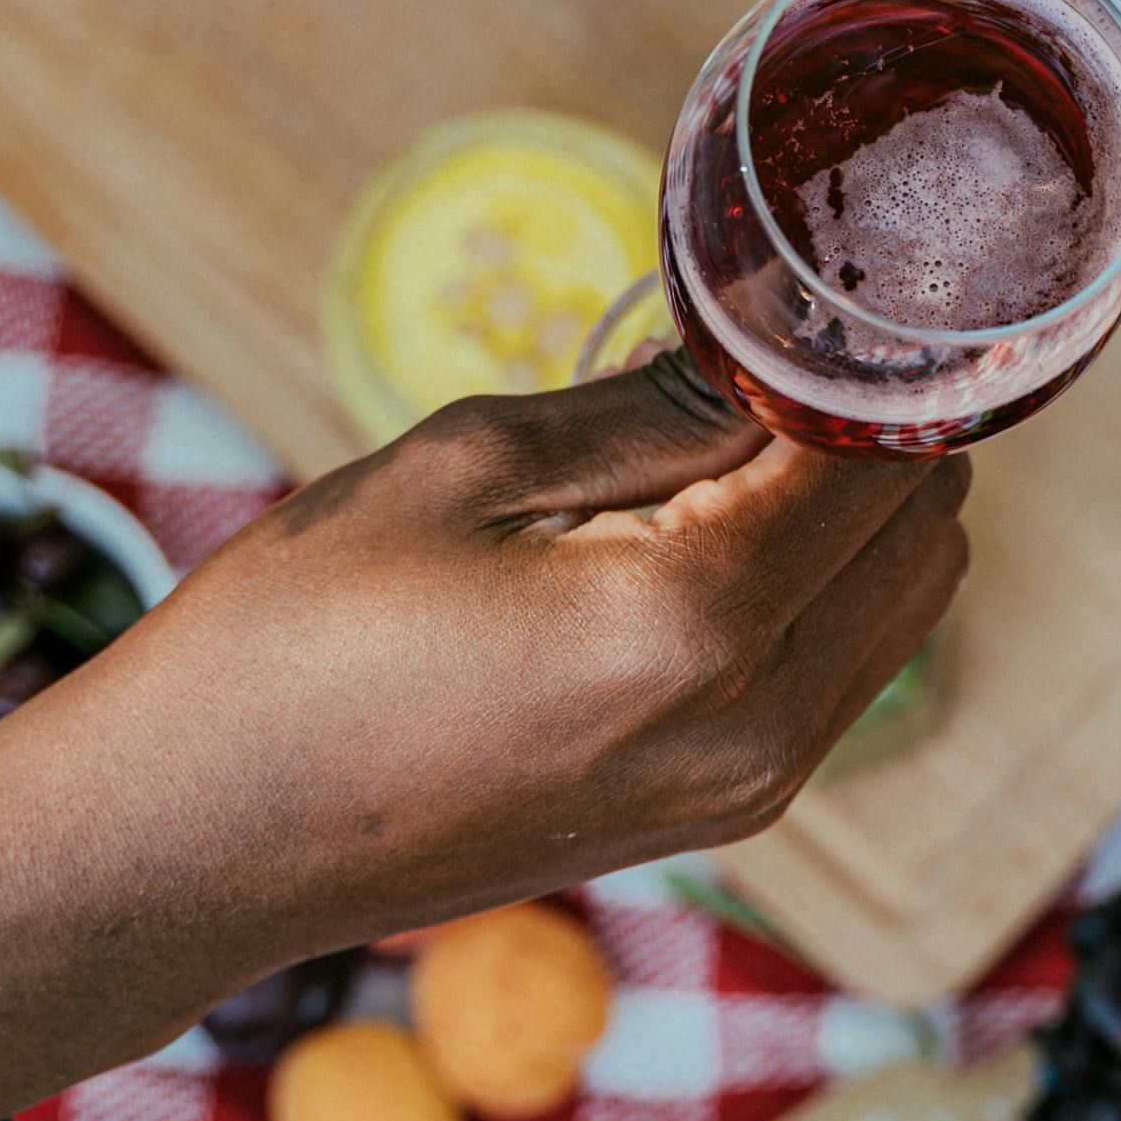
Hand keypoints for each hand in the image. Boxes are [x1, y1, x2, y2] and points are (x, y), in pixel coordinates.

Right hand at [0, 362, 966, 1120]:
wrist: (194, 846)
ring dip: (857, 503)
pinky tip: (710, 520)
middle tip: (779, 336)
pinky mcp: (725, 814)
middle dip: (877, 422)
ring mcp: (753, 786)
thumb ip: (655, 406)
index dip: (874, 349)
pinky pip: (842, 665)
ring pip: (904, 598)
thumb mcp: (465, 468)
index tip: (835, 274)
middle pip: (926, 524)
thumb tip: (783, 340)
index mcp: (696, 623)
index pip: (886, 450)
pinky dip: (820, 579)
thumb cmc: (292, 642)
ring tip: (733, 426)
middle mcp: (760, 723)